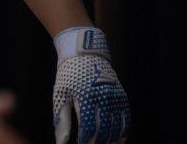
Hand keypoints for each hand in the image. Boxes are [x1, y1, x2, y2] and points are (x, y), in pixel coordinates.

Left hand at [52, 28, 129, 142]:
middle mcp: (103, 98)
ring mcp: (115, 98)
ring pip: (117, 129)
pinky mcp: (122, 97)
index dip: (86, 141)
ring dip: (111, 140)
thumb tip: (60, 142)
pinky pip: (126, 120)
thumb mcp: (61, 93)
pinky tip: (117, 140)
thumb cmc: (70, 75)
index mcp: (86, 98)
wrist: (85, 52)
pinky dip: (123, 133)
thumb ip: (62, 119)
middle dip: (98, 143)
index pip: (89, 129)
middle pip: (104, 131)